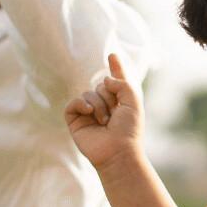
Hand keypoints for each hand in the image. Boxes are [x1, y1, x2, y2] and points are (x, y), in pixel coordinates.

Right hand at [65, 54, 143, 168]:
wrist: (118, 151)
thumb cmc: (129, 129)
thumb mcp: (133, 101)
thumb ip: (122, 83)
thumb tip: (104, 80)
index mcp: (119, 102)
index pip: (115, 82)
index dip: (115, 68)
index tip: (113, 56)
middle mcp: (104, 106)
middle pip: (100, 85)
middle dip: (108, 96)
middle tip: (114, 113)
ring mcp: (89, 114)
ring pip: (87, 93)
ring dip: (98, 104)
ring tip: (105, 121)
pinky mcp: (76, 121)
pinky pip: (73, 103)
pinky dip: (81, 104)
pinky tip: (89, 112)